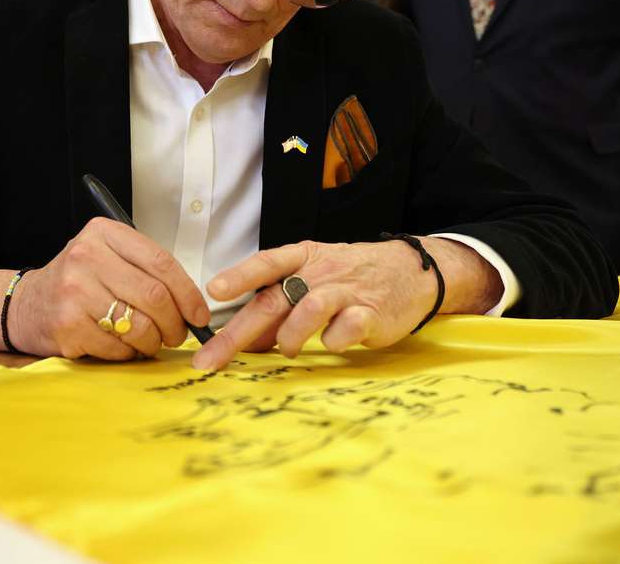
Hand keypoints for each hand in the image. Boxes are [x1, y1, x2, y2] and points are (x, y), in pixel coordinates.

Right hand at [0, 218, 209, 360]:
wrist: (25, 305)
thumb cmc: (78, 283)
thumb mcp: (107, 257)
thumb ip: (145, 270)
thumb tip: (193, 305)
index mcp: (104, 233)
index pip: (161, 262)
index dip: (189, 294)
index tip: (199, 315)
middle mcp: (86, 256)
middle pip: (154, 296)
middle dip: (175, 323)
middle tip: (177, 335)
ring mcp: (74, 291)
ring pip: (139, 325)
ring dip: (153, 342)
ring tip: (151, 342)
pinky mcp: (67, 325)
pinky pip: (117, 347)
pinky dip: (128, 354)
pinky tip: (122, 347)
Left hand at [191, 237, 500, 370]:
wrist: (410, 272)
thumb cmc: (350, 277)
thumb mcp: (312, 278)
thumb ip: (279, 305)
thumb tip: (242, 339)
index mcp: (303, 258)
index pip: (266, 264)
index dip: (240, 276)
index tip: (213, 291)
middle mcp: (320, 272)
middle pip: (273, 300)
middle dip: (236, 334)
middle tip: (209, 361)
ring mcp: (346, 292)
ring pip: (308, 310)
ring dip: (289, 337)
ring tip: (288, 350)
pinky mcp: (371, 313)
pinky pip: (345, 330)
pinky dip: (332, 341)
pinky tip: (332, 343)